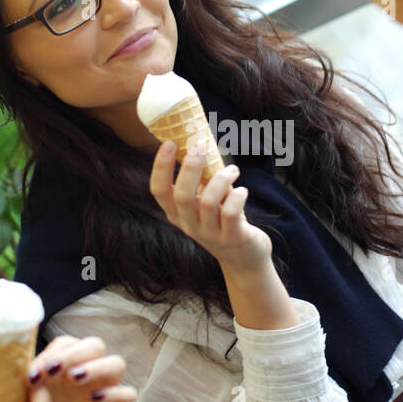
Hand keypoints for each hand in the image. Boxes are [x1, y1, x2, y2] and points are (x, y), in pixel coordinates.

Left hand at [28, 335, 136, 401]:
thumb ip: (10, 392)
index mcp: (66, 361)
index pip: (64, 344)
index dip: (49, 354)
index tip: (31, 375)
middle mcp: (89, 367)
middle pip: (93, 345)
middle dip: (73, 354)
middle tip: (53, 371)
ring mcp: (106, 385)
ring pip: (115, 363)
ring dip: (95, 367)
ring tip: (75, 378)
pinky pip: (127, 393)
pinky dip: (114, 393)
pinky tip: (95, 399)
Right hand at [150, 138, 270, 274]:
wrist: (244, 258)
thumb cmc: (223, 221)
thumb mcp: (205, 203)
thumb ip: (200, 181)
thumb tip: (199, 143)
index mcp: (177, 214)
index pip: (158, 191)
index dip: (161, 166)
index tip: (170, 143)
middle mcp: (189, 225)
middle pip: (182, 194)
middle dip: (191, 166)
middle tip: (200, 145)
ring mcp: (209, 234)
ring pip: (208, 201)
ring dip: (221, 179)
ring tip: (233, 170)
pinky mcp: (231, 238)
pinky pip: (230, 213)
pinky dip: (237, 196)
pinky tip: (242, 190)